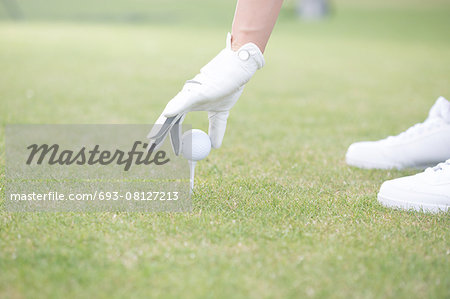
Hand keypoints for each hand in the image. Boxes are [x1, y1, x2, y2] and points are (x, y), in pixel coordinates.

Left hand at [147, 33, 263, 153]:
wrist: (237, 69)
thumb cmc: (228, 87)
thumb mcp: (221, 113)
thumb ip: (216, 128)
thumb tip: (215, 146)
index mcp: (189, 104)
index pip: (176, 123)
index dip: (172, 138)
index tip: (171, 152)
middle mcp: (185, 99)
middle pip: (168, 119)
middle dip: (159, 134)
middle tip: (151, 149)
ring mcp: (189, 94)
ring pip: (172, 111)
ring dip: (162, 126)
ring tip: (153, 138)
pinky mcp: (197, 90)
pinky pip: (184, 100)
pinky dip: (176, 107)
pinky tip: (167, 114)